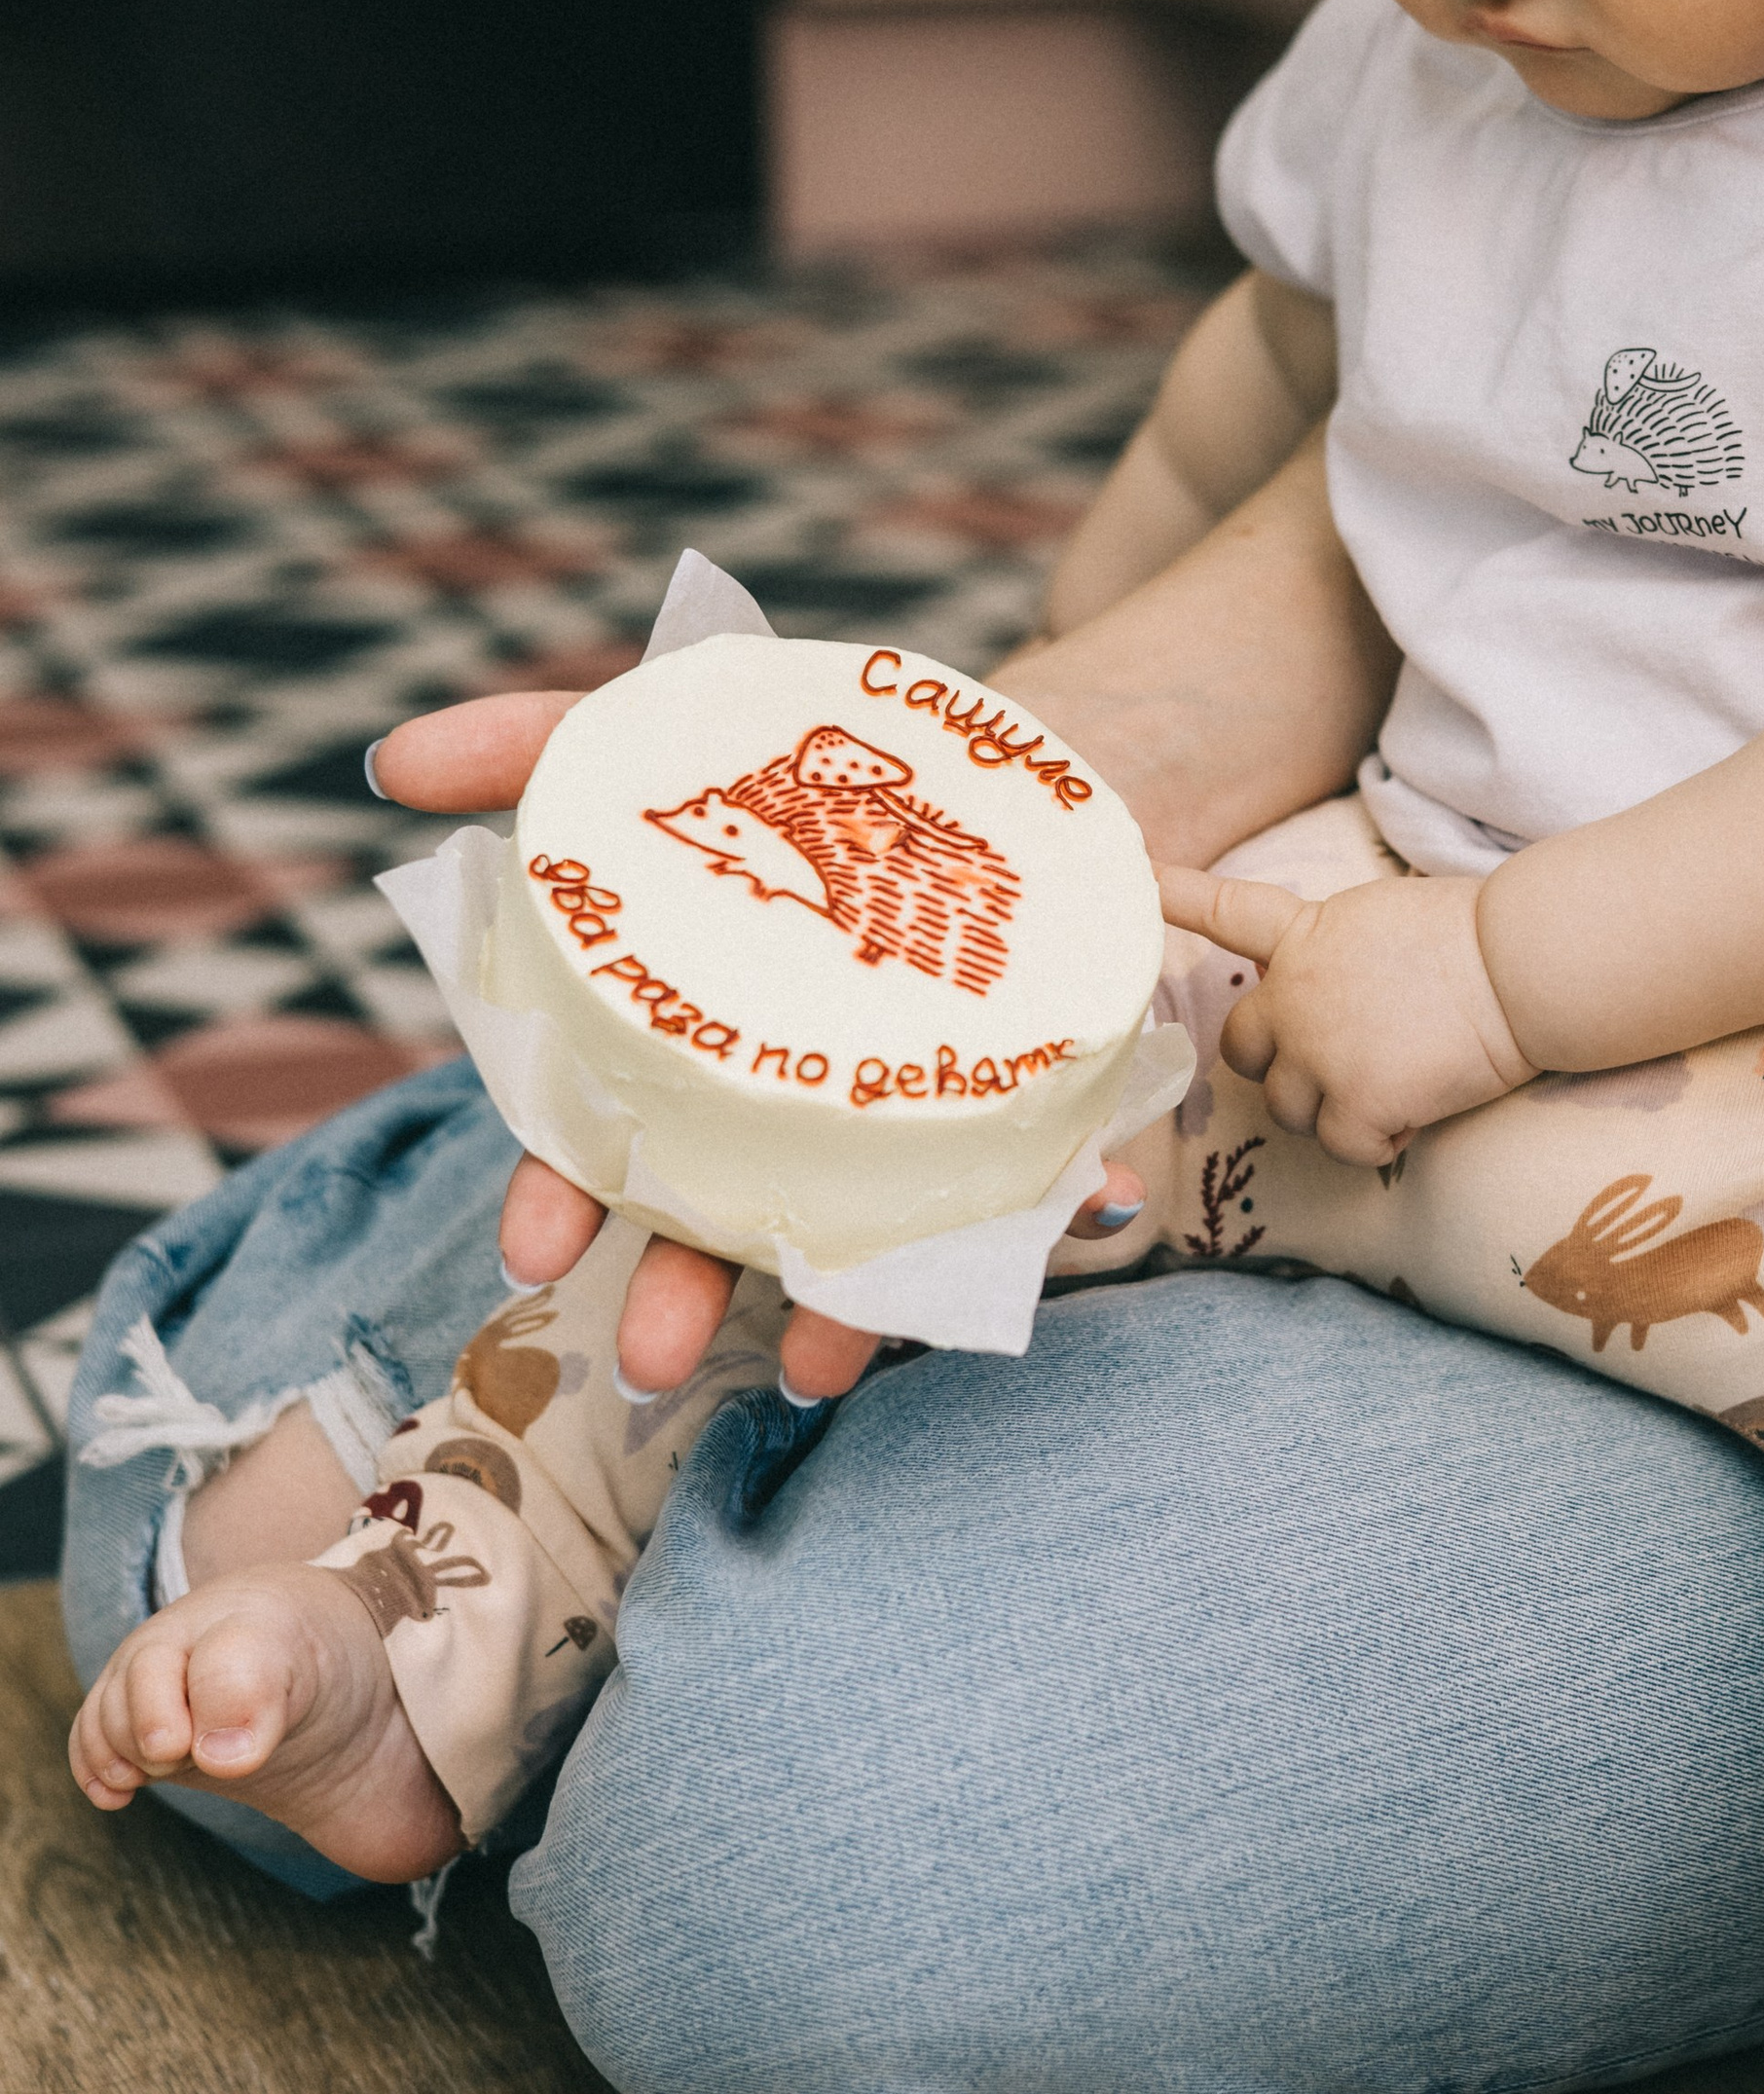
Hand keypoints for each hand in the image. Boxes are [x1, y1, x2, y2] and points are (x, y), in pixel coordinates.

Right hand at [369, 698, 1142, 1396]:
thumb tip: (388, 761)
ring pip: (847, 1228)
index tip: (531, 1251)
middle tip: (655, 1357)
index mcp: (675, 1036)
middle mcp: (772, 1095)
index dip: (556, 1194)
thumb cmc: (796, 768)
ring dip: (827, 1306)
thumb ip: (531, 739)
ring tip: (812, 1364)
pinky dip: (1026, 1213)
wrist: (986, 754)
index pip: (592, 1134)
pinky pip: (1009, 1181)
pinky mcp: (1012, 1100)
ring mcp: (887, 1112)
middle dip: (678, 1293)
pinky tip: (1044, 1233)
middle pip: (710, 1212)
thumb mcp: (664, 729)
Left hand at [1154, 863, 1534, 1165]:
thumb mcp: (1381, 918)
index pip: (1227, 912)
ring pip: (1288, 1110)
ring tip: (1396, 1083)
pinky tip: (1417, 1112)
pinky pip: (1343, 1147)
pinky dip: (1380, 1140)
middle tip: (1337, 1062)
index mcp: (1305, 936)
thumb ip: (1331, 947)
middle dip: (1277, 1063)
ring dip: (1333, 1108)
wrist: (1518, 965)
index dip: (1177, 897)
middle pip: (1242, 1049)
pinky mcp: (1356, 1102)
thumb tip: (1314, 978)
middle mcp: (1294, 996)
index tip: (1142, 880)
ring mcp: (1319, 1053)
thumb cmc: (1476, 936)